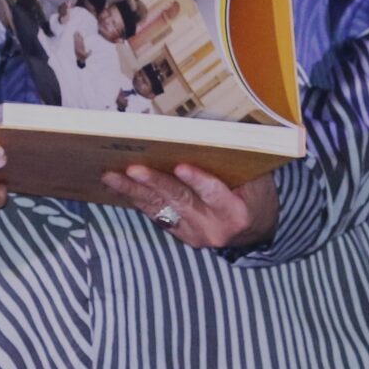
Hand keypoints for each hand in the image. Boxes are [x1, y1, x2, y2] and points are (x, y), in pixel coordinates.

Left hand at [99, 164, 279, 249]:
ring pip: (160, 209)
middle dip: (155, 183)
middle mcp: (213, 228)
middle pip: (180, 201)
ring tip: (111, 176)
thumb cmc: (257, 195)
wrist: (257, 232)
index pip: (215, 193)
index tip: (181, 166)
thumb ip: (236, 163)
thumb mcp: (258, 179)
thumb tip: (208, 134)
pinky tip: (117, 185)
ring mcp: (194, 234)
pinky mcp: (180, 235)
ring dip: (134, 191)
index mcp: (236, 212)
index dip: (198, 180)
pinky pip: (155, 214)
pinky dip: (136, 198)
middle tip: (133, 168)